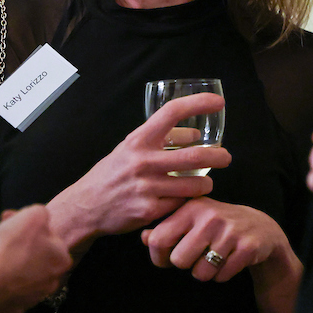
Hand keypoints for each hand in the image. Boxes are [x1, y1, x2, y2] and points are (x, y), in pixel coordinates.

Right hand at [0, 204, 71, 312]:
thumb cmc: (14, 245)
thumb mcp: (34, 214)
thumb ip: (42, 213)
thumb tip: (40, 219)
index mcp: (62, 260)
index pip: (50, 240)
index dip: (32, 230)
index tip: (16, 226)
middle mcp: (52, 283)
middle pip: (36, 259)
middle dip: (22, 249)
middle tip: (4, 240)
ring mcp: (33, 300)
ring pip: (22, 277)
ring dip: (11, 267)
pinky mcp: (15, 311)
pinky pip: (9, 293)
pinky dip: (1, 284)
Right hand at [47, 92, 231, 250]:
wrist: (86, 206)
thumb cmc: (112, 173)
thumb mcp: (130, 148)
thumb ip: (161, 139)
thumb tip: (193, 135)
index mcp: (139, 140)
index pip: (171, 113)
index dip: (198, 103)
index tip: (218, 101)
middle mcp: (143, 161)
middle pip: (193, 156)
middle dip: (218, 156)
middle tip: (226, 157)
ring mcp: (146, 187)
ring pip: (193, 185)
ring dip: (206, 183)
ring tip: (206, 182)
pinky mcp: (149, 211)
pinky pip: (181, 204)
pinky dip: (187, 201)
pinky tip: (185, 199)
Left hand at [140, 197, 287, 281]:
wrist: (261, 228)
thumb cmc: (216, 225)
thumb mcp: (191, 220)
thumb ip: (166, 228)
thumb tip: (143, 238)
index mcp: (191, 207)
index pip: (158, 239)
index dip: (158, 257)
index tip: (166, 259)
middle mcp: (209, 217)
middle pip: (178, 261)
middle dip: (186, 265)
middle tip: (197, 256)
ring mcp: (230, 231)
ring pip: (200, 273)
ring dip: (206, 272)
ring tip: (215, 257)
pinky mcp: (247, 247)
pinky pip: (221, 276)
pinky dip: (223, 275)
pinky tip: (230, 260)